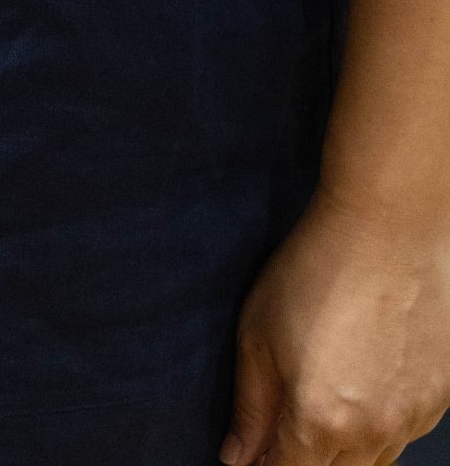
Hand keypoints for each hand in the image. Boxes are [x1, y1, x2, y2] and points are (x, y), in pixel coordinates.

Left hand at [222, 190, 449, 463]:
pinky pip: (405, 433)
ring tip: (328, 392)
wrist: (390, 225)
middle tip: (286, 421)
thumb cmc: (314, 268)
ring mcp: (414, 418)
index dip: (265, 465)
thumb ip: (251, 404)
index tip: (254, 450)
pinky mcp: (441, 399)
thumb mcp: (258, 331)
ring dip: (346, 445)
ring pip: (375, 459)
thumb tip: (237, 457)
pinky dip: (382, 423)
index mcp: (320, 420)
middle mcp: (373, 433)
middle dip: (305, 457)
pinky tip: (366, 380)